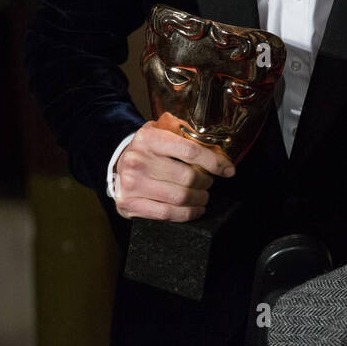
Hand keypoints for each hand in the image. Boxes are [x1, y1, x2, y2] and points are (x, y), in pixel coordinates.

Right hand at [112, 112, 234, 220]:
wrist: (118, 162)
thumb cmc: (148, 148)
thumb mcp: (162, 131)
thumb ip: (187, 136)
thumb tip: (219, 151)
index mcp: (149, 139)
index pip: (190, 151)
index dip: (214, 162)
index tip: (228, 170)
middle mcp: (137, 161)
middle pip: (188, 177)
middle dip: (206, 182)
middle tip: (209, 182)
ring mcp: (132, 184)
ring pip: (180, 197)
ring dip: (199, 199)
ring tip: (203, 195)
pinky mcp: (130, 204)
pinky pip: (167, 213)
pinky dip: (187, 214)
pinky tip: (195, 209)